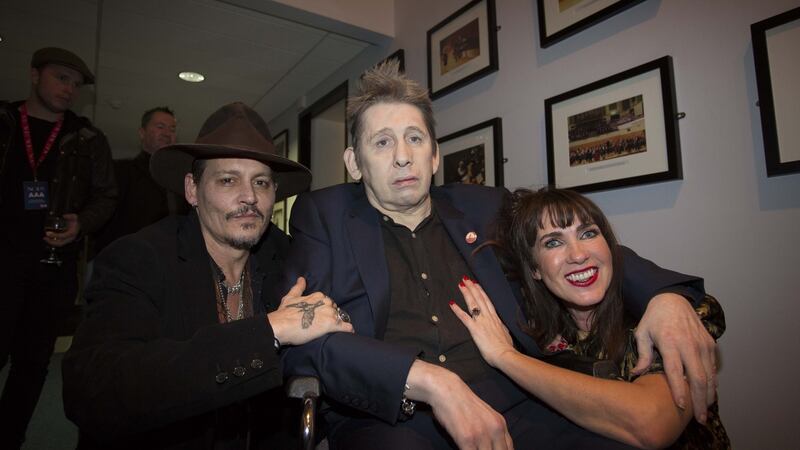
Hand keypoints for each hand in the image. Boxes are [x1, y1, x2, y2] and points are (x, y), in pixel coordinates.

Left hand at [44, 213, 79, 246]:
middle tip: (45, 237)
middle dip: (52, 241)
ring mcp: (68, 240)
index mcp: (72, 232)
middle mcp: (70, 238)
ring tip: (45, 238)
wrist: (80, 225)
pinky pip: (59, 243)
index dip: (55, 235)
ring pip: (59, 244)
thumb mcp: (74, 217)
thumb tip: (63, 216)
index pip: (63, 236)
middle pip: (60, 243)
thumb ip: (69, 216)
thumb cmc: (77, 222)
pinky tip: (48, 238)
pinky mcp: (66, 240)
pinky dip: (53, 241)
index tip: (48, 233)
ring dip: (52, 242)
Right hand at [267, 277, 353, 345]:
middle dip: (330, 316)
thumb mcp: (290, 297)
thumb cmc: (284, 313)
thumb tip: (301, 279)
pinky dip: (348, 329)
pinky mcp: (331, 324)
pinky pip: (346, 326)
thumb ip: (298, 288)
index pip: (327, 302)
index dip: (323, 310)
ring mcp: (329, 313)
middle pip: (334, 309)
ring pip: (340, 317)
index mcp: (318, 296)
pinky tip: (349, 332)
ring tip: (333, 331)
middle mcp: (325, 302)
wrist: (281, 326)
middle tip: (322, 324)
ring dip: (338, 323)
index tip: (318, 315)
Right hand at [406, 360, 512, 449]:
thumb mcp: (486, 415)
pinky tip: (463, 448)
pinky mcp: (467, 439)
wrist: (447, 390)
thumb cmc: (463, 403)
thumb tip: (496, 447)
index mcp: (500, 424)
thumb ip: (494, 431)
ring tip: (472, 449)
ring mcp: (481, 434)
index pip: (510, 449)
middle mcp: (495, 429)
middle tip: (479, 449)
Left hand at [450, 278, 515, 368]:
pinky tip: (452, 304)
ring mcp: (481, 322)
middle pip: (479, 299)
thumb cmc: (506, 347)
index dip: (481, 292)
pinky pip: (464, 317)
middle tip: (466, 279)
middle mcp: (488, 317)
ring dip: (466, 293)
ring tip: (461, 284)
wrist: (505, 354)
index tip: (477, 284)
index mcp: (496, 318)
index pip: (487, 301)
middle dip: (472, 288)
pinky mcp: (475, 329)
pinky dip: (457, 310)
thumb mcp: (506, 334)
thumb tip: (500, 325)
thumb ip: (501, 328)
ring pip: (473, 304)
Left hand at [632, 293, 715, 423]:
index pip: (676, 371)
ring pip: (710, 374)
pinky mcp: (710, 343)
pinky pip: (713, 367)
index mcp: (670, 342)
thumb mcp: (642, 333)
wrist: (672, 299)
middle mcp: (689, 344)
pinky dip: (712, 382)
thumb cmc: (654, 318)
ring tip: (705, 411)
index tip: (681, 406)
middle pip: (698, 377)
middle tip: (699, 418)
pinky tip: (709, 393)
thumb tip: (636, 374)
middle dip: (700, 400)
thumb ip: (642, 354)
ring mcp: (702, 344)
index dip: (680, 390)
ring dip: (709, 394)